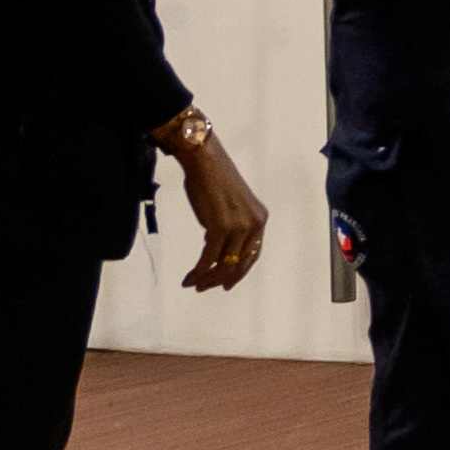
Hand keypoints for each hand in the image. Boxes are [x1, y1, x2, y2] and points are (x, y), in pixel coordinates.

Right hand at [171, 132, 270, 290]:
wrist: (205, 162)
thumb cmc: (214, 180)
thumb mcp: (229, 208)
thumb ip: (228, 227)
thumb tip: (214, 248)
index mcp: (260, 219)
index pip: (253, 254)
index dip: (239, 272)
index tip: (225, 284)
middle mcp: (255, 225)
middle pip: (240, 263)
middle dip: (221, 279)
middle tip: (204, 288)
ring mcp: (239, 226)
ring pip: (225, 264)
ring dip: (207, 278)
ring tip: (192, 283)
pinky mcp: (221, 227)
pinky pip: (210, 257)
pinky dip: (199, 270)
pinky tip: (189, 276)